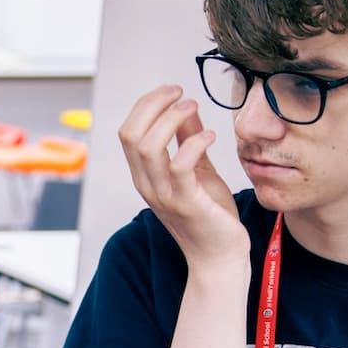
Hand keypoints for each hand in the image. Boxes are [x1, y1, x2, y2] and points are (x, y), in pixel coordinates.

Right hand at [117, 85, 244, 270]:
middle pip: (131, 134)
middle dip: (154, 104)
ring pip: (149, 146)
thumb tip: (186, 108)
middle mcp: (146, 184)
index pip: (128, 131)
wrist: (219, 256)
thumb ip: (187, 141)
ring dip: (171, 118)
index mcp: (144, 175)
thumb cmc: (210, 215)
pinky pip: (179, 165)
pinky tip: (211, 136)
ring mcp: (163, 195)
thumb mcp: (197, 171)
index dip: (146, 104)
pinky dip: (194, 142)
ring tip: (193, 107)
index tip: (172, 91)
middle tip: (181, 92)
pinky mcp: (186, 202)